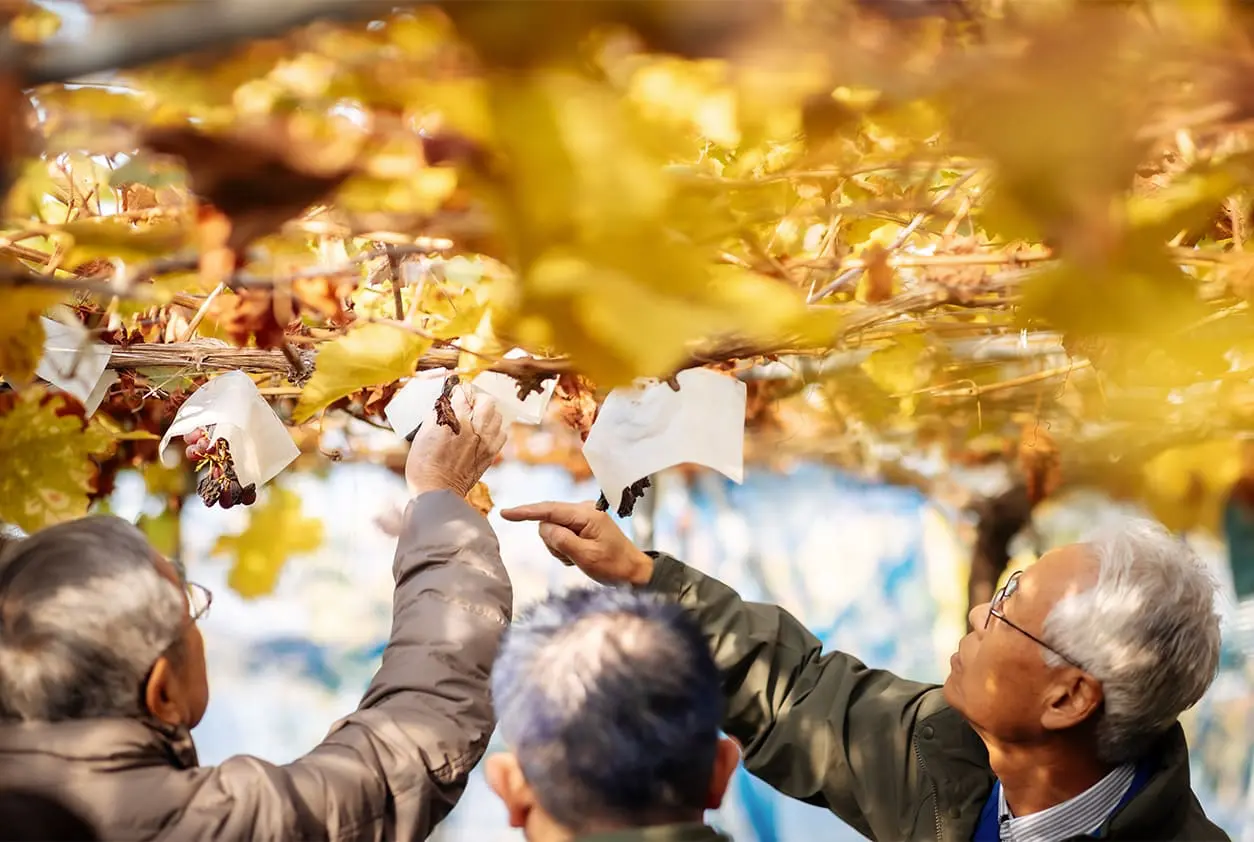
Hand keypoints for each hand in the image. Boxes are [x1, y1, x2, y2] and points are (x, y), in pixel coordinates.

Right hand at [406, 383, 505, 498]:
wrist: (436, 491)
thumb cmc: (424, 464)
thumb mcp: (422, 433)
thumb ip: (437, 415)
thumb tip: (445, 403)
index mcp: (454, 418)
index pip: (464, 392)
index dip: (458, 392)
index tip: (455, 395)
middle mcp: (474, 426)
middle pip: (487, 400)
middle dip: (478, 399)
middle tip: (468, 406)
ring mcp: (485, 441)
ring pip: (497, 416)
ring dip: (488, 414)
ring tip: (477, 420)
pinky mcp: (490, 453)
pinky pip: (502, 434)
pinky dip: (495, 431)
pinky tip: (483, 435)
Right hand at [499, 501, 653, 585]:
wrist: (632, 572)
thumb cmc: (613, 566)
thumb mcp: (586, 557)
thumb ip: (562, 540)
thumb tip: (542, 527)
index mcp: (587, 515)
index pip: (549, 510)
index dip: (525, 512)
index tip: (505, 513)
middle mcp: (584, 510)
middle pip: (548, 521)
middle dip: (552, 542)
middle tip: (570, 558)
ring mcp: (583, 516)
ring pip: (552, 530)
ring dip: (559, 547)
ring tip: (577, 558)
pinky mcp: (582, 524)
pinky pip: (560, 534)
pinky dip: (564, 548)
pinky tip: (578, 556)